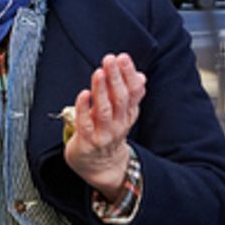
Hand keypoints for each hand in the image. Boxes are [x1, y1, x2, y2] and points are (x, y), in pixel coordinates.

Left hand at [63, 51, 144, 198]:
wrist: (101, 166)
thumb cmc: (108, 134)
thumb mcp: (122, 114)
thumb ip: (129, 94)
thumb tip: (141, 76)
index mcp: (127, 114)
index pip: (132, 93)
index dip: (128, 74)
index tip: (123, 58)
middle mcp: (118, 124)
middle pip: (119, 99)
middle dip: (115, 77)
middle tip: (110, 60)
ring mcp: (103, 134)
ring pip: (104, 110)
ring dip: (101, 90)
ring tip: (99, 73)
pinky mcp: (86, 142)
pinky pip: (85, 124)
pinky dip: (84, 108)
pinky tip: (83, 94)